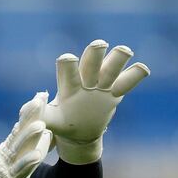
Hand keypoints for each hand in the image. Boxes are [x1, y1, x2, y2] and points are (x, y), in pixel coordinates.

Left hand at [43, 39, 149, 164]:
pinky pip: (127, 81)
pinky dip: (135, 74)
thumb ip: (43, 115)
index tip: (67, 60)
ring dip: (118, 57)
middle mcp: (86, 79)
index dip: (68, 63)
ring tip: (125, 51)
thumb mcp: (52, 122)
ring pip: (112, 65)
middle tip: (99, 45)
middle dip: (95, 53)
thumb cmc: (64, 123)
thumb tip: (33, 106)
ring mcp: (102, 84)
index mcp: (69, 85)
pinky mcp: (115, 92)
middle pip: (91, 60)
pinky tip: (144, 69)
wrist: (79, 132)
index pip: (68, 69)